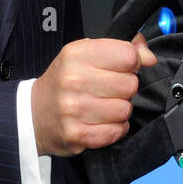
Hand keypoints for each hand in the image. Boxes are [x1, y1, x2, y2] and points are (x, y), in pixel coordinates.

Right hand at [31, 38, 156, 156]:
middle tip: (110, 90)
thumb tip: (149, 57)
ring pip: (125, 110)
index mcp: (76, 54)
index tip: (123, 67)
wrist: (33, 113)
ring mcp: (74, 109)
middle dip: (125, 88)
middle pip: (130, 84)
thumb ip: (122, 48)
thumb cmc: (64, 81)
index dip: (132, 62)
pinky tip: (101, 122)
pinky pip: (116, 131)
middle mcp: (73, 80)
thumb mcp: (86, 54)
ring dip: (120, 110)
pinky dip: (114, 128)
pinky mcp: (76, 135)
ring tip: (103, 106)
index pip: (128, 55)